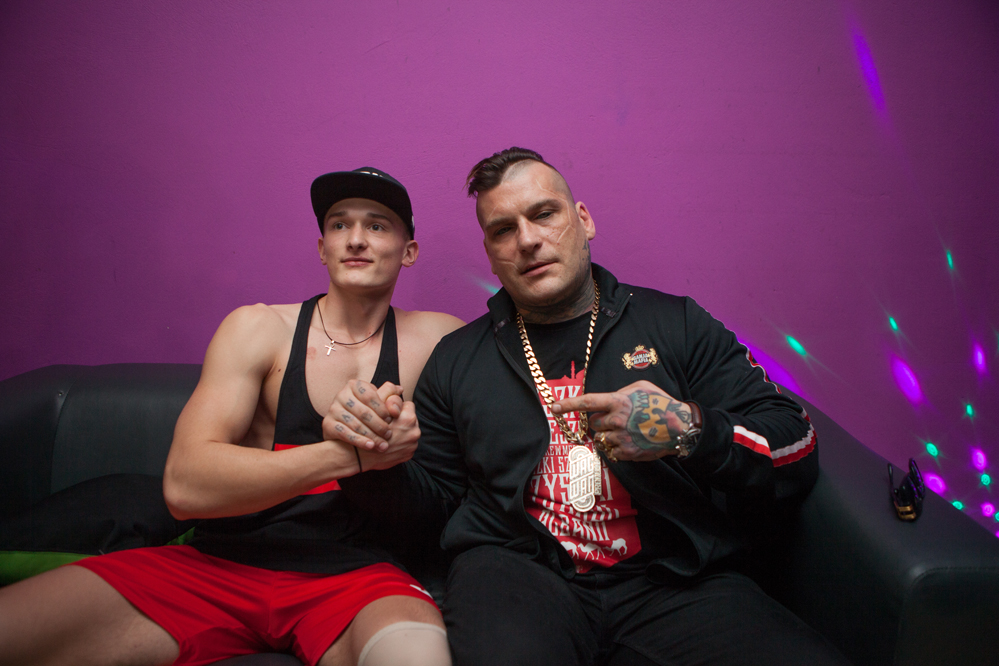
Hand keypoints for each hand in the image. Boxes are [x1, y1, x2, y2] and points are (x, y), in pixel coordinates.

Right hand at [323, 380, 403, 451]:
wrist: (344, 430)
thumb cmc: (365, 413)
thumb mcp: (377, 401)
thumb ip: (389, 396)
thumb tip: (399, 389)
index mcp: (354, 385)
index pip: (370, 395)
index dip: (382, 408)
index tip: (392, 419)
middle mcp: (341, 395)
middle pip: (364, 411)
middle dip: (379, 425)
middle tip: (389, 435)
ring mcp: (332, 409)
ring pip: (355, 424)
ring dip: (371, 435)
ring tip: (382, 444)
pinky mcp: (327, 424)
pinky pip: (345, 433)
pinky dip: (359, 441)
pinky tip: (370, 446)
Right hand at [355, 398, 420, 470]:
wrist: (358, 457)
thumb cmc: (364, 427)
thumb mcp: (375, 405)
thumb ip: (387, 394)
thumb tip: (399, 388)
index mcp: (408, 418)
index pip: (407, 405)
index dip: (396, 408)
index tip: (387, 413)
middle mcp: (414, 432)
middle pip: (409, 419)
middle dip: (399, 419)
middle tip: (388, 422)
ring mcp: (412, 446)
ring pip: (408, 432)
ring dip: (399, 432)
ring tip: (386, 433)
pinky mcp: (408, 456)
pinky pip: (406, 445)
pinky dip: (398, 443)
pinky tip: (387, 442)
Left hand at [552, 380, 692, 461]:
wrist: (679, 427)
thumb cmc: (661, 404)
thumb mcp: (641, 388)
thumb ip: (620, 392)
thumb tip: (608, 400)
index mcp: (618, 402)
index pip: (587, 402)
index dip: (569, 404)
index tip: (554, 407)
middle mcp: (616, 420)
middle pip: (594, 423)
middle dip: (602, 422)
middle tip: (619, 420)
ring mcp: (620, 438)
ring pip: (601, 439)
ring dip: (609, 436)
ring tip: (627, 431)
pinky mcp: (626, 453)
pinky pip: (611, 451)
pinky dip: (618, 447)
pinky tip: (632, 441)